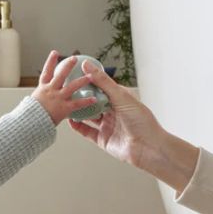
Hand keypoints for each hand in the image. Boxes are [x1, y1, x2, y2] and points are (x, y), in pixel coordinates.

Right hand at [31, 51, 97, 125]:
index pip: (47, 72)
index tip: (55, 53)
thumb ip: (38, 101)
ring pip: (72, 86)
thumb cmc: (27, 118)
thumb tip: (38, 101)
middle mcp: (50, 91)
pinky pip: (77, 103)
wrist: (26, 125)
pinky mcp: (63, 108)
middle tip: (74, 58)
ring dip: (82, 80)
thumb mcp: (29, 105)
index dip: (50, 62)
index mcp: (42, 89)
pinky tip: (94, 99)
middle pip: (61, 74)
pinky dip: (86, 101)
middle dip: (68, 65)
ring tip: (90, 76)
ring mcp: (57, 98)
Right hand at [67, 62, 198, 191]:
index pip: (102, 87)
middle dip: (81, 96)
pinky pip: (86, 131)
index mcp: (120, 99)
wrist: (147, 148)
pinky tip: (70, 120)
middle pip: (93, 102)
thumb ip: (103, 82)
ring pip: (89, 116)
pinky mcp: (103, 139)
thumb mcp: (121, 96)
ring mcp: (108, 126)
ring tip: (65, 103)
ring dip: (78, 111)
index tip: (75, 74)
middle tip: (66, 89)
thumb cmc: (142, 121)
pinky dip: (78, 126)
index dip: (89, 81)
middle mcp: (114, 112)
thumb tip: (88, 65)